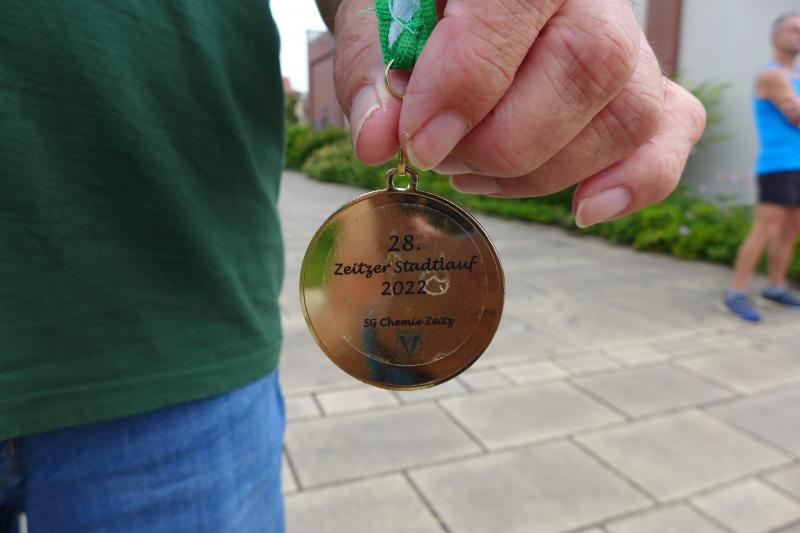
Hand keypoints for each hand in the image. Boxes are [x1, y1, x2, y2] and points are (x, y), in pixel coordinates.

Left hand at [333, 0, 705, 226]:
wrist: (446, 8)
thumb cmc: (410, 9)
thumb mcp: (373, 23)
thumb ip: (372, 71)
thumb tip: (379, 139)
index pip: (519, 8)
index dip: (467, 84)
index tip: (420, 142)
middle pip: (589, 67)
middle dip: (503, 141)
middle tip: (441, 157)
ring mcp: (629, 42)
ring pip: (629, 114)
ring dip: (542, 171)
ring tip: (472, 171)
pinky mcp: (643, 88)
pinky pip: (670, 132)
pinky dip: (636, 180)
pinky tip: (584, 208)